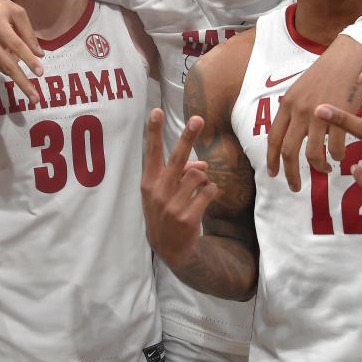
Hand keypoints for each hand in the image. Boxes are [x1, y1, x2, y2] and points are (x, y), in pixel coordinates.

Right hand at [0, 0, 43, 103]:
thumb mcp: (17, 12)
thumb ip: (29, 33)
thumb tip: (40, 54)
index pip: (17, 46)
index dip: (29, 60)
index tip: (41, 73)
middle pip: (8, 65)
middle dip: (23, 83)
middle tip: (35, 99)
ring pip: (1, 67)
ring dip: (16, 77)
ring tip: (29, 86)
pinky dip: (5, 67)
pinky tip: (12, 63)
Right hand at [140, 109, 216, 267]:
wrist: (169, 249)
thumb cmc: (165, 211)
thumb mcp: (163, 192)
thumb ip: (179, 174)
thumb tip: (202, 164)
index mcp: (149, 182)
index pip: (151, 152)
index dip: (154, 132)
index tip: (156, 112)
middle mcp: (159, 192)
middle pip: (177, 158)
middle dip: (188, 137)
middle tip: (198, 119)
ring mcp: (173, 205)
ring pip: (198, 175)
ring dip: (204, 178)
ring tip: (199, 188)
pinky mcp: (188, 217)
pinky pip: (209, 191)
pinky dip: (211, 191)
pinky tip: (205, 199)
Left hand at [266, 35, 361, 191]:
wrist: (349, 56)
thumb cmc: (326, 73)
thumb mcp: (301, 89)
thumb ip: (293, 111)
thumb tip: (289, 134)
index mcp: (287, 104)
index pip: (273, 139)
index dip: (272, 160)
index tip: (273, 174)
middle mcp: (299, 110)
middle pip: (289, 152)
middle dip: (290, 174)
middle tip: (295, 186)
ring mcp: (319, 114)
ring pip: (312, 153)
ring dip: (318, 167)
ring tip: (325, 169)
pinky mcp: (340, 116)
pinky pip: (335, 147)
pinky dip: (337, 156)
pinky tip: (340, 156)